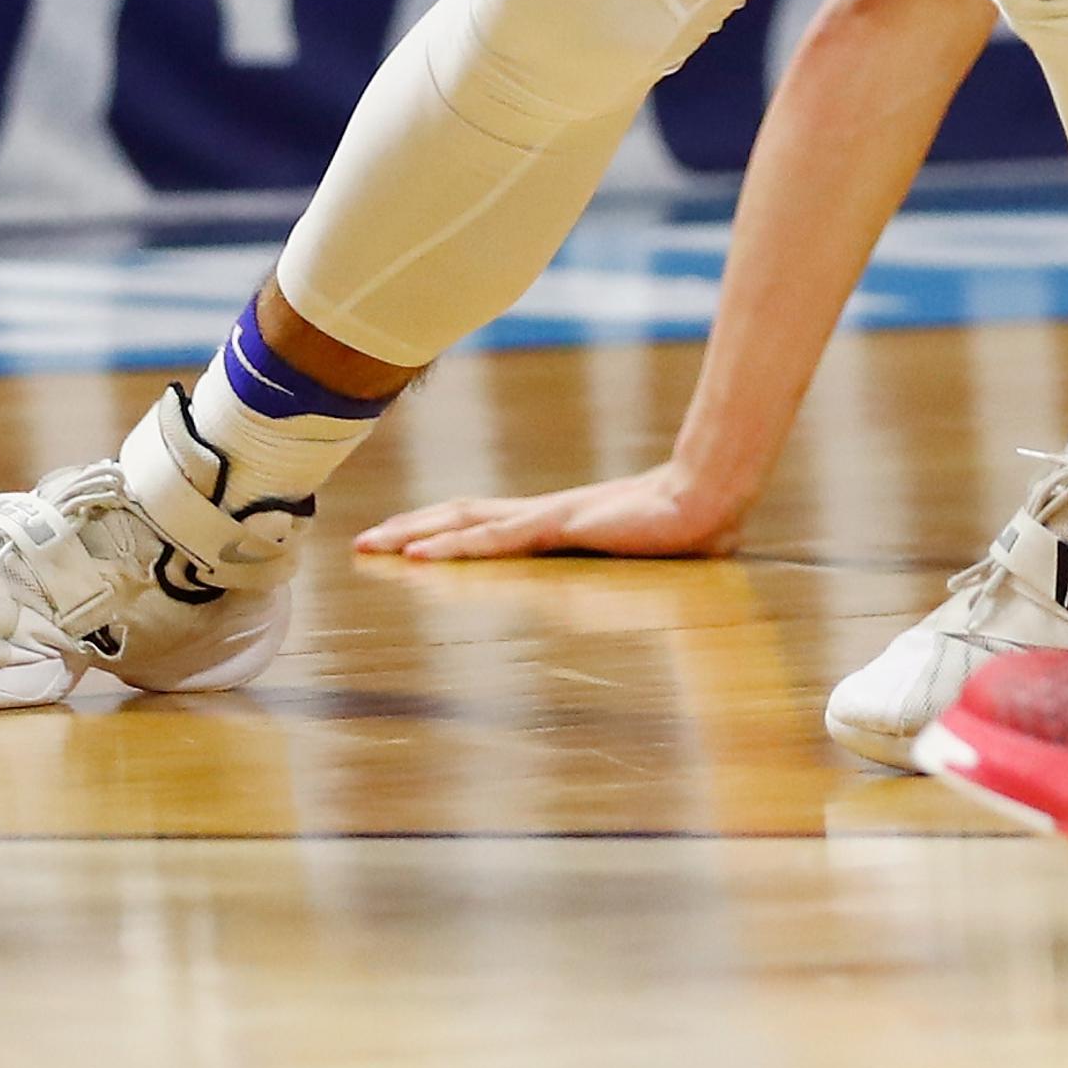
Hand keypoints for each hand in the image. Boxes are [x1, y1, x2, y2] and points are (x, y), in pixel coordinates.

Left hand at [353, 467, 741, 560]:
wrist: (706, 501)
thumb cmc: (675, 526)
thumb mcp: (624, 549)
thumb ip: (604, 555)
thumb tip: (598, 566)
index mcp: (548, 519)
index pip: (478, 520)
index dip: (435, 527)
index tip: (396, 539)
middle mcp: (536, 514)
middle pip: (458, 516)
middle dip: (408, 528)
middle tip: (362, 543)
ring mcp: (544, 518)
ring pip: (464, 524)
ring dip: (416, 535)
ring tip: (375, 546)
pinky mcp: (557, 526)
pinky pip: (494, 540)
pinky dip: (452, 548)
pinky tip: (422, 556)